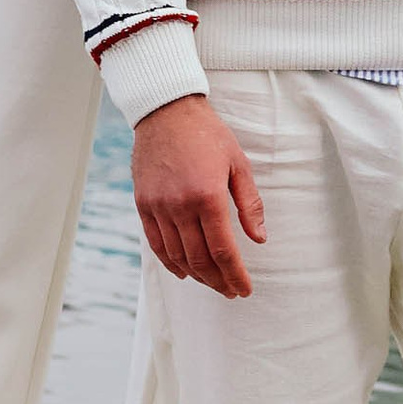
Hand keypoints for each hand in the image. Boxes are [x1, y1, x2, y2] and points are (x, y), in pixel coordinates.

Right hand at [133, 94, 264, 297]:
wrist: (166, 112)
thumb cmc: (207, 135)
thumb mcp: (238, 164)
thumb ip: (250, 204)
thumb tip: (259, 238)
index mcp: (208, 196)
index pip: (223, 250)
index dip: (235, 275)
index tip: (244, 289)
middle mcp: (180, 206)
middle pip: (200, 259)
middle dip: (218, 280)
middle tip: (231, 291)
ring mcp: (159, 207)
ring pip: (177, 256)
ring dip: (196, 276)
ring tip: (213, 283)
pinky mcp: (144, 204)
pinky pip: (156, 244)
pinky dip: (170, 262)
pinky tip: (184, 271)